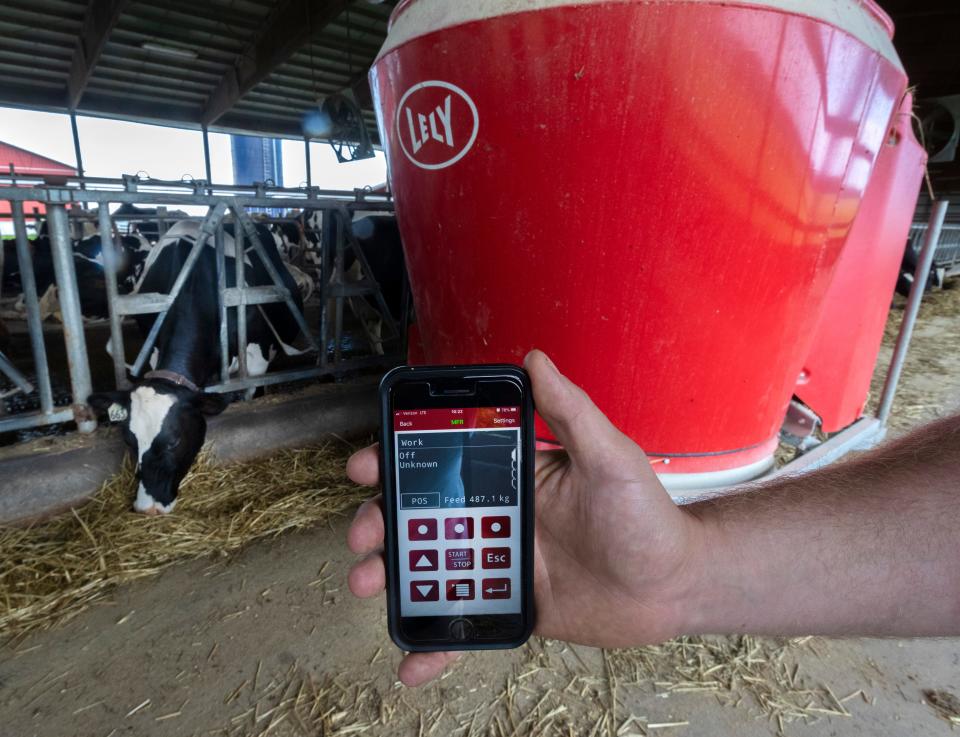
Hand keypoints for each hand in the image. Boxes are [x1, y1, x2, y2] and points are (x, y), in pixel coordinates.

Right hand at [345, 350, 702, 685]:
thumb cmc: (646, 515)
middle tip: (362, 537)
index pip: (446, 463)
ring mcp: (502, 565)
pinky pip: (467, 625)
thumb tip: (535, 356)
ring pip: (432, 570)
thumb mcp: (609, 457)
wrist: (675, 586)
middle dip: (382, 523)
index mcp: (513, 478)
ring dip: (393, 578)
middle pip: (424, 519)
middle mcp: (499, 518)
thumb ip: (570, 412)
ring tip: (371, 587)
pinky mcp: (513, 607)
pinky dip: (436, 646)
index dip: (400, 461)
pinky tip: (411, 661)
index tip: (366, 465)